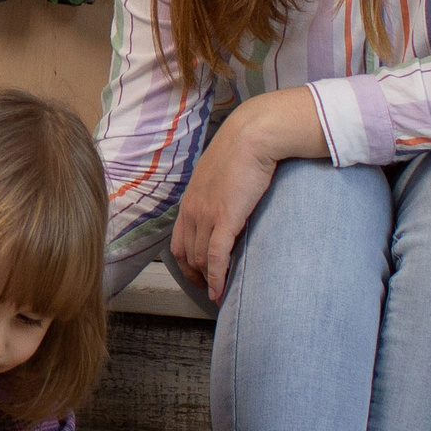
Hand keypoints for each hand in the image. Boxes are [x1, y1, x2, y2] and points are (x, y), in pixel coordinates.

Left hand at [169, 89, 328, 301]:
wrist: (252, 136)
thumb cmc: (242, 150)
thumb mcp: (221, 174)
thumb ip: (218, 194)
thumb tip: (227, 207)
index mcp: (190, 201)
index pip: (178, 242)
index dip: (186, 264)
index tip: (197, 276)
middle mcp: (192, 210)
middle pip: (187, 256)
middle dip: (196, 278)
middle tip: (210, 291)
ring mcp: (206, 215)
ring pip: (200, 259)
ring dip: (208, 281)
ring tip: (219, 294)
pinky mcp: (225, 218)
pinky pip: (216, 257)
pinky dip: (216, 278)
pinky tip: (220, 291)